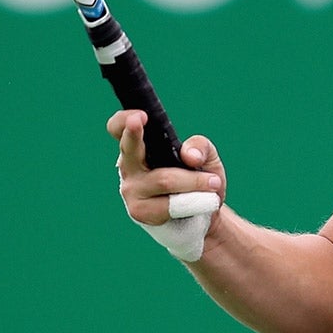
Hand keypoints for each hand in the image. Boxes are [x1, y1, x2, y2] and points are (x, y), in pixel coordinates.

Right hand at [108, 110, 224, 223]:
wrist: (205, 215)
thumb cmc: (199, 179)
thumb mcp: (207, 157)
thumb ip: (201, 147)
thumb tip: (189, 156)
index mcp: (139, 147)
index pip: (118, 128)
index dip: (124, 120)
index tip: (139, 116)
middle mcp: (129, 166)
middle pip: (127, 147)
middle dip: (133, 133)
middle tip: (140, 118)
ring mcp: (131, 189)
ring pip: (164, 179)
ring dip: (194, 181)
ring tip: (213, 182)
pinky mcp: (139, 211)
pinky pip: (169, 204)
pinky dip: (191, 202)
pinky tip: (201, 202)